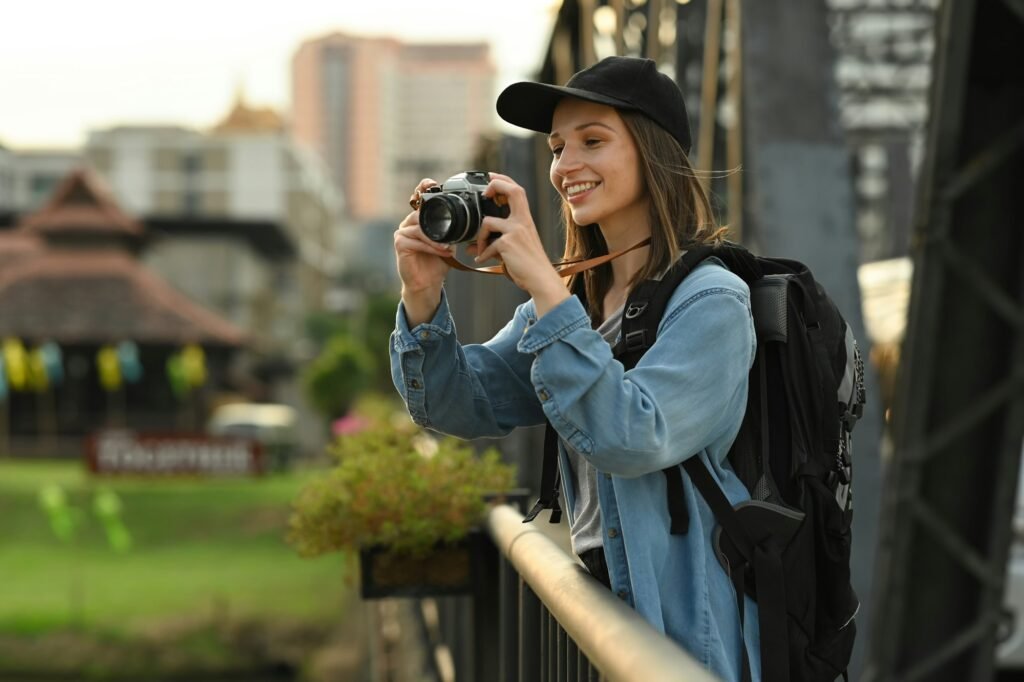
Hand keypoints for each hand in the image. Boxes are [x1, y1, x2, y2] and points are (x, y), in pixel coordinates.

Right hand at [394, 178, 455, 324]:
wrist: (428, 283)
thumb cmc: (438, 262)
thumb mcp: (450, 242)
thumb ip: (454, 229)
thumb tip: (471, 220)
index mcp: (420, 219)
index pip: (419, 200)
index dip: (424, 189)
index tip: (432, 183)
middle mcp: (408, 223)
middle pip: (420, 213)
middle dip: (436, 221)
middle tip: (450, 231)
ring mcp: (402, 233)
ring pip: (420, 228)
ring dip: (436, 239)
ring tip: (448, 248)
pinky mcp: (400, 244)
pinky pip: (416, 241)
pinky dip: (431, 247)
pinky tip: (441, 252)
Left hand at [469, 172, 568, 315]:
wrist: (540, 279)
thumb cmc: (529, 264)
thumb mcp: (515, 247)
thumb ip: (495, 242)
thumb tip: (472, 245)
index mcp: (526, 219)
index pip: (518, 190)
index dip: (504, 180)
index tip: (491, 177)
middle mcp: (523, 221)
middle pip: (513, 190)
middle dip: (495, 185)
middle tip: (484, 194)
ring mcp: (516, 231)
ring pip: (488, 222)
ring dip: (480, 237)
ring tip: (480, 249)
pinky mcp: (508, 243)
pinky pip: (488, 245)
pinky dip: (482, 254)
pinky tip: (481, 260)